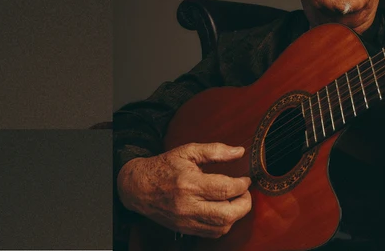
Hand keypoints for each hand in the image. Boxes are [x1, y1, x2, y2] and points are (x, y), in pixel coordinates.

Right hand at [117, 142, 251, 238]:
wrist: (138, 187)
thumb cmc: (164, 167)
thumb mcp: (188, 151)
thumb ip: (215, 150)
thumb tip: (239, 152)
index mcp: (189, 183)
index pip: (225, 189)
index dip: (242, 185)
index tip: (246, 179)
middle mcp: (188, 205)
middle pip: (227, 214)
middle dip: (244, 204)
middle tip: (245, 192)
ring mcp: (186, 220)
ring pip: (221, 227)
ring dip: (235, 215)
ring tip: (236, 201)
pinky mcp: (185, 229)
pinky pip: (212, 233)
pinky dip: (224, 225)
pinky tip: (224, 211)